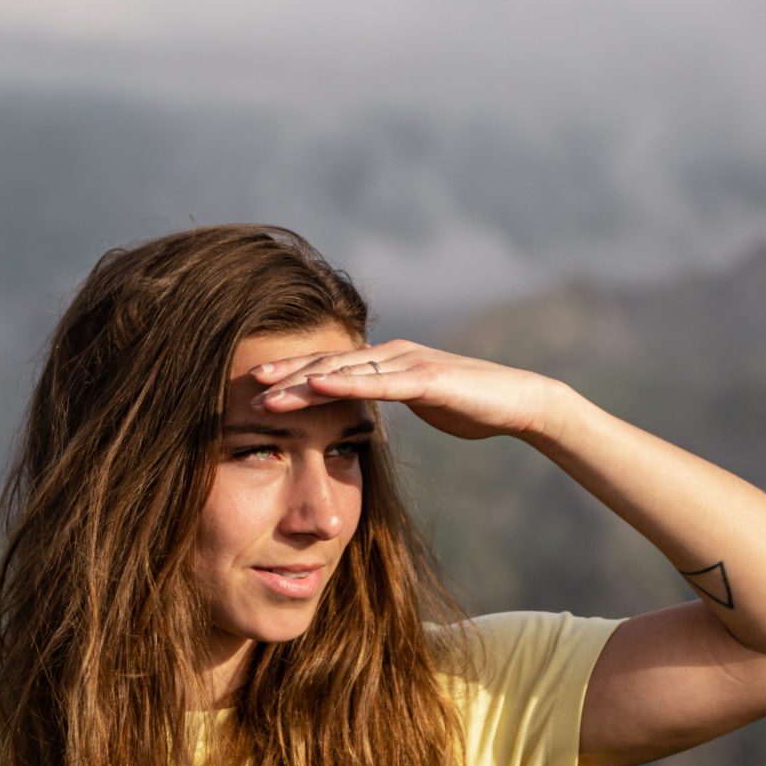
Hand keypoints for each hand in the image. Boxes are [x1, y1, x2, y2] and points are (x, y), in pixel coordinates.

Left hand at [251, 340, 563, 444]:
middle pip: (328, 363)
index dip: (291, 372)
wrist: (520, 403)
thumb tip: (362, 412)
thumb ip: (389, 399)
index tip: (255, 382)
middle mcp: (392, 354)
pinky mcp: (427, 379)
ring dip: (303, 380)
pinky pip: (379, 382)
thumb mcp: (418, 402)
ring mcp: (409, 363)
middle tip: (246, 382)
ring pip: (346, 371)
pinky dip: (347, 385)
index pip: (330, 366)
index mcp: (386, 361)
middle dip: (285, 372)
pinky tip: (319, 387)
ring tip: (268, 390)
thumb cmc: (470, 405)